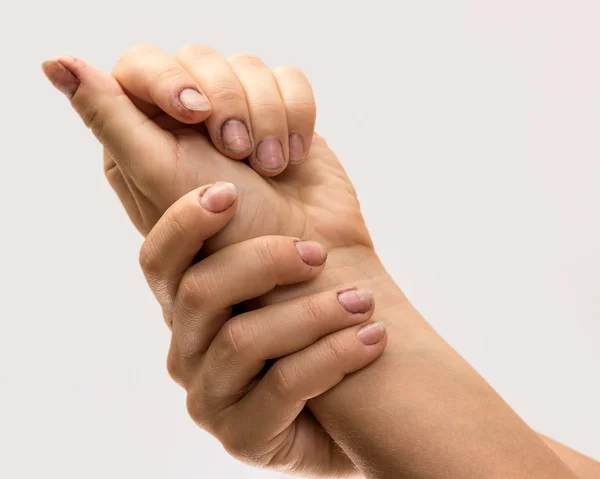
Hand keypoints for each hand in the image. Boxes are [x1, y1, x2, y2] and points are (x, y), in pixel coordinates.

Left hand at [42, 46, 369, 256]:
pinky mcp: (284, 117)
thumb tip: (55, 63)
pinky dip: (297, 115)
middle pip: (199, 58)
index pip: (142, 64)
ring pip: (249, 67)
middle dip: (228, 103)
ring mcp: (241, 117)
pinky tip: (293, 157)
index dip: (169, 78)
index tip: (195, 112)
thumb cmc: (230, 240)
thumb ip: (111, 119)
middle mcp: (191, 122)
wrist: (307, 269)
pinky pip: (290, 81)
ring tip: (272, 167)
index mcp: (148, 135)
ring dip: (267, 116)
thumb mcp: (161, 178)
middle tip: (240, 154)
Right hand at [140, 181, 386, 476]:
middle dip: (263, 262)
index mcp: (191, 303)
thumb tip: (267, 148)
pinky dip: (331, 356)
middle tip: (317, 252)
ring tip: (363, 302)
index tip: (232, 191)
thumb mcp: (295, 267)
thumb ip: (272, 216)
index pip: (160, 258)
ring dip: (311, 313)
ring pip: (243, 340)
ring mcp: (210, 396)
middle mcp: (188, 348)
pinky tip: (371, 339)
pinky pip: (281, 387)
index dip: (186, 221)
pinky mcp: (242, 435)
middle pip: (199, 292)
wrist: (355, 400)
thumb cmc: (323, 316)